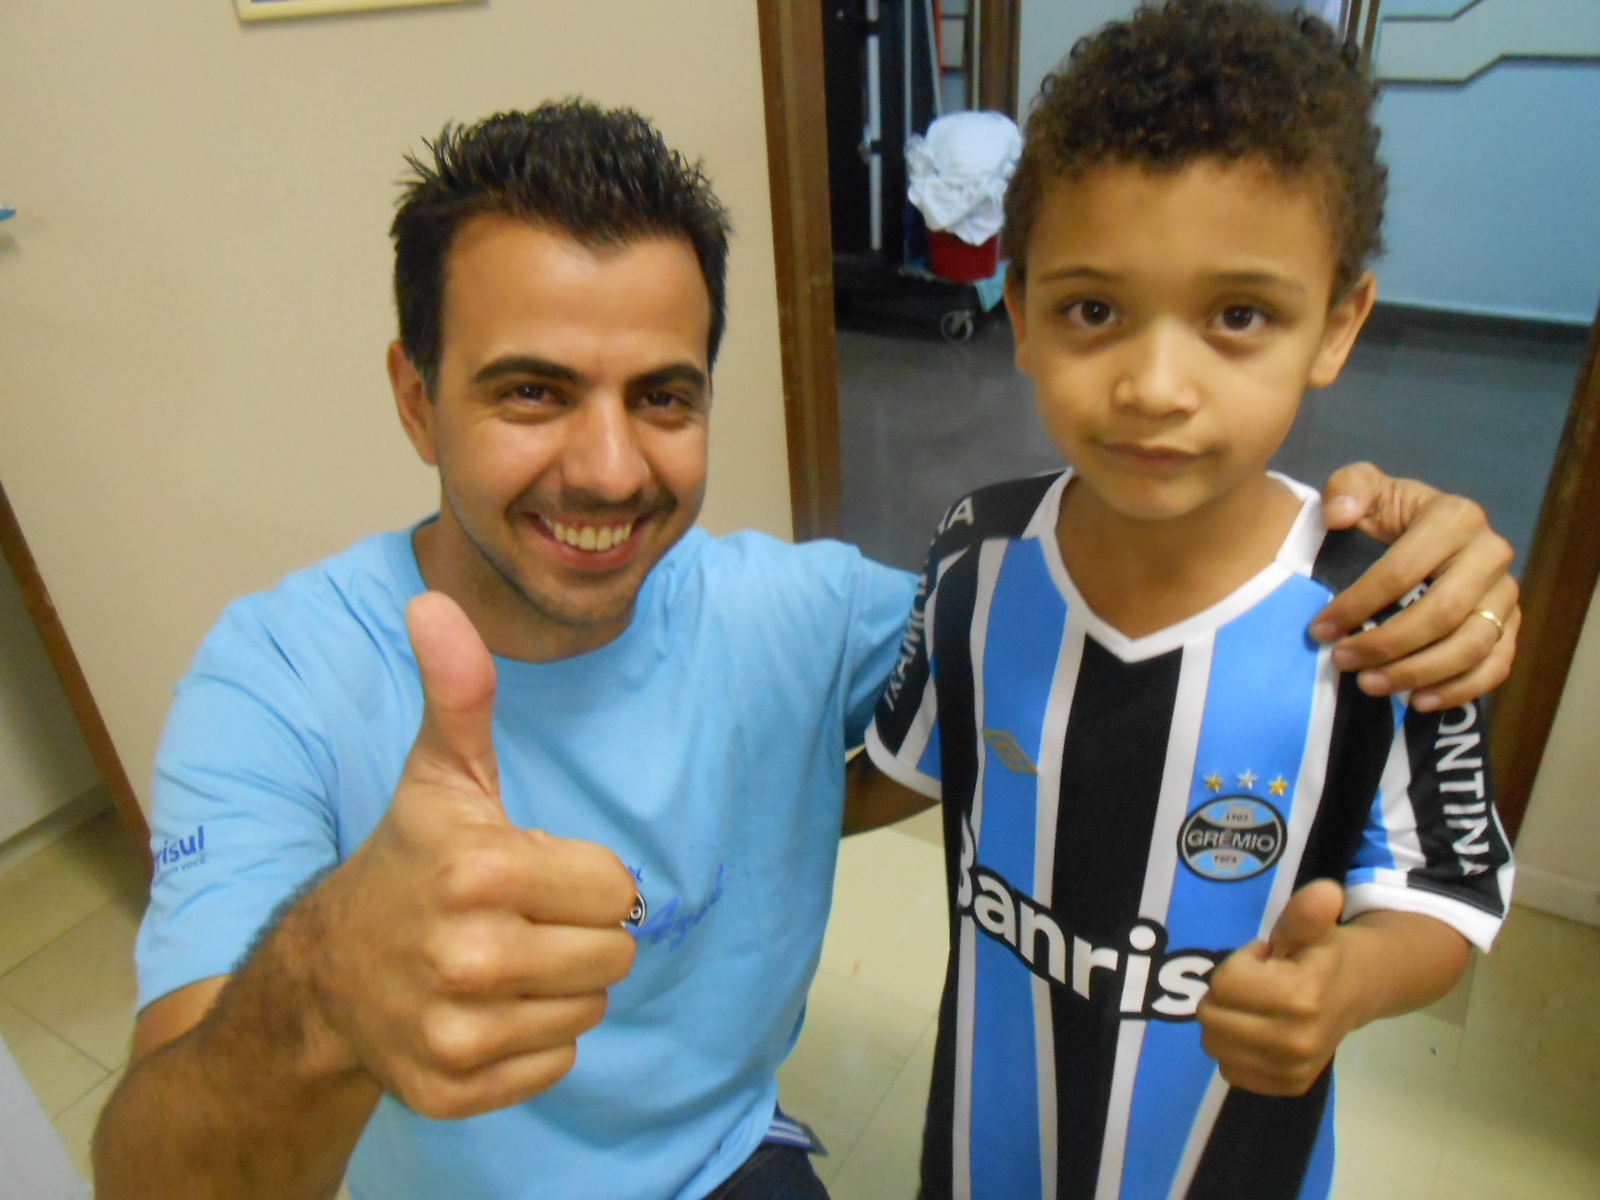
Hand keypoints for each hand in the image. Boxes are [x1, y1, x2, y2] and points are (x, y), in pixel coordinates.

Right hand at [306, 592, 636, 1119]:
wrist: (327, 971)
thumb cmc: (407, 861)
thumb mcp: (439, 775)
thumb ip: (459, 693)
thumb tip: (433, 601)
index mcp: (478, 871)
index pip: (615, 887)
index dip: (583, 877)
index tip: (531, 871)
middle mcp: (465, 958)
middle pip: (613, 956)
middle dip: (579, 935)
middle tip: (520, 920)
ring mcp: (454, 1034)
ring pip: (588, 1012)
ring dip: (557, 989)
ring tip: (500, 963)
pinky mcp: (450, 1091)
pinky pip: (555, 1068)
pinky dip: (532, 1045)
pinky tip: (484, 1012)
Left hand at [1197, 881, 1355, 1096]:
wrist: (1358, 991)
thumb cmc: (1323, 954)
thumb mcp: (1311, 927)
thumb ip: (1305, 912)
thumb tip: (1326, 893)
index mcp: (1300, 998)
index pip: (1224, 984)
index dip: (1239, 964)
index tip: (1264, 960)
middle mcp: (1296, 1043)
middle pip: (1211, 1017)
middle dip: (1226, 993)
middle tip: (1258, 983)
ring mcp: (1291, 1070)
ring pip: (1214, 1045)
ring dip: (1227, 1021)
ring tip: (1259, 1006)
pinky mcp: (1287, 1087)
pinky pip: (1230, 1070)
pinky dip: (1236, 1050)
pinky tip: (1261, 1032)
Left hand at [1312, 463, 1517, 710]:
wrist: (1424, 531)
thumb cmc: (1388, 514)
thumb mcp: (1364, 488)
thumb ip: (1347, 488)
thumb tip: (1338, 514)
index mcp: (1455, 518)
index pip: (1401, 571)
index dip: (1357, 605)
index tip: (1319, 630)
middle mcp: (1490, 554)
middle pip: (1441, 614)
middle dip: (1386, 645)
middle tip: (1343, 661)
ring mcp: (1507, 593)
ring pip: (1471, 646)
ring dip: (1417, 673)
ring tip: (1370, 685)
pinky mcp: (1512, 625)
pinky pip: (1496, 666)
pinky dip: (1459, 690)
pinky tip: (1417, 701)